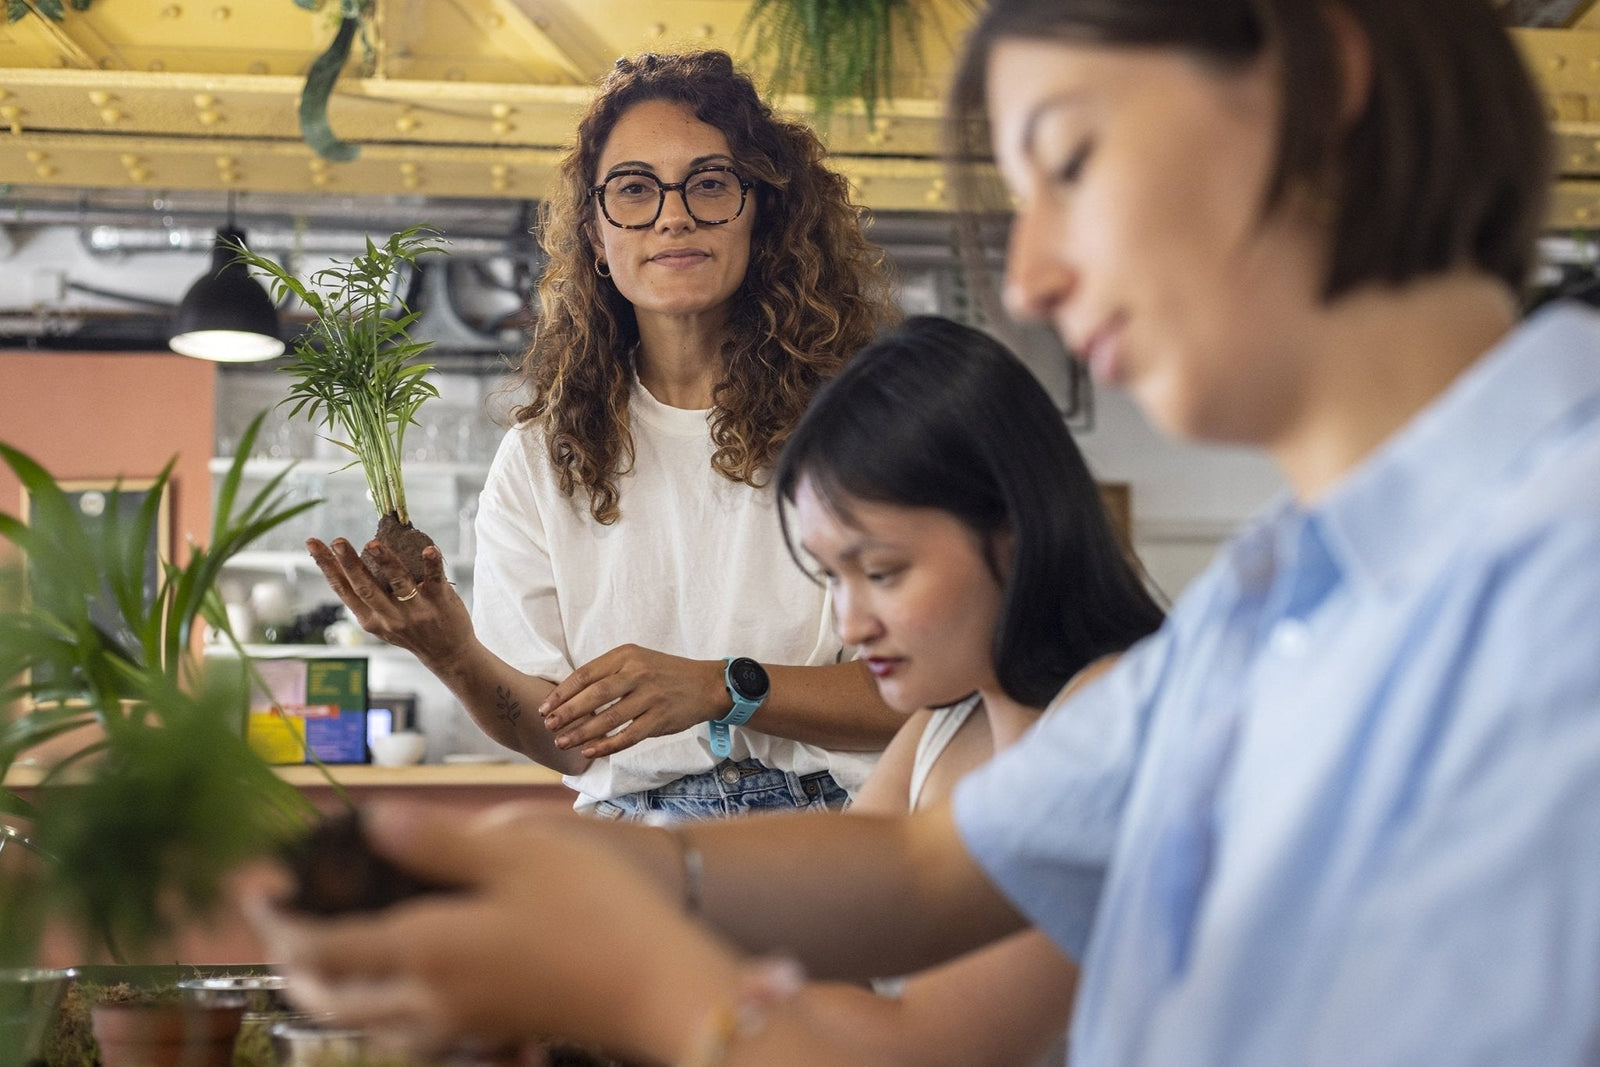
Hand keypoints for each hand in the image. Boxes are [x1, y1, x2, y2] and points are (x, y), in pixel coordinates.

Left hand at [242, 800, 731, 1058]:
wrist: (658, 988)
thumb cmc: (597, 913)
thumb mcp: (520, 853)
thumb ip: (439, 839)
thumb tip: (372, 822)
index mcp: (426, 948)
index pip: (318, 946)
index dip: (275, 920)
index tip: (251, 890)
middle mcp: (428, 997)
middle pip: (329, 997)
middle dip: (292, 962)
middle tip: (282, 919)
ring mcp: (460, 1022)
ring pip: (364, 1020)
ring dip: (329, 986)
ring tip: (329, 943)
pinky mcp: (490, 1030)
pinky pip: (404, 1028)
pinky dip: (375, 1003)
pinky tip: (401, 974)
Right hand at [307, 537, 472, 670]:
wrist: (448, 655)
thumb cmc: (412, 632)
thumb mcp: (383, 622)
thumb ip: (368, 599)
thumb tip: (348, 561)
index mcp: (370, 619)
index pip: (343, 590)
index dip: (326, 567)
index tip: (312, 543)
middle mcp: (390, 616)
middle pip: (365, 587)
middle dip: (349, 564)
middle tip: (337, 541)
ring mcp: (416, 610)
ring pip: (398, 583)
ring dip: (385, 562)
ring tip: (373, 544)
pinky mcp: (440, 602)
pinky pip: (435, 579)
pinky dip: (431, 564)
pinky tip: (428, 549)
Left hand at [538, 646, 727, 758]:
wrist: (706, 685)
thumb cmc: (665, 673)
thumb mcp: (638, 660)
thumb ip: (609, 673)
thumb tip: (570, 695)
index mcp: (627, 655)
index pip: (586, 674)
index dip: (563, 693)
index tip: (545, 707)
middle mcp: (638, 673)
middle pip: (594, 696)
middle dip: (567, 713)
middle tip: (549, 726)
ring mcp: (650, 697)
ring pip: (609, 718)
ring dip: (581, 733)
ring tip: (562, 742)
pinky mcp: (660, 719)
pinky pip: (628, 736)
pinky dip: (607, 745)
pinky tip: (590, 752)